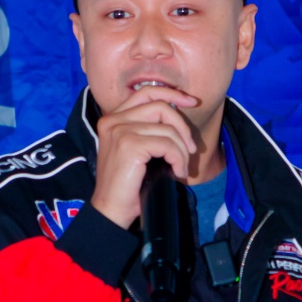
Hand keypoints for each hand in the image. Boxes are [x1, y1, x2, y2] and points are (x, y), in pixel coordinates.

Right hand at [90, 86, 198, 228]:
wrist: (111, 210)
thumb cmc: (127, 185)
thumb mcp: (136, 151)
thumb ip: (149, 131)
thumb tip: (178, 121)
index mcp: (113, 119)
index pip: (146, 92)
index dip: (171, 93)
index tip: (190, 102)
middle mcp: (113, 121)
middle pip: (160, 107)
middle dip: (182, 126)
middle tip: (190, 148)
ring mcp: (120, 131)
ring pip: (167, 130)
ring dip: (182, 151)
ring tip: (180, 167)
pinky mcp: (129, 145)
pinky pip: (167, 145)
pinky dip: (178, 159)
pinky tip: (177, 172)